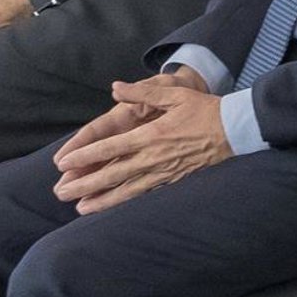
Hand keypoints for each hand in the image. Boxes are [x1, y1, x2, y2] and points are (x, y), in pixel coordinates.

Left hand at [51, 71, 226, 211]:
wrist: (235, 131)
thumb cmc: (205, 110)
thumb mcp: (174, 94)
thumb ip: (142, 92)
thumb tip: (115, 87)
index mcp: (151, 135)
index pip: (111, 148)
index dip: (85, 157)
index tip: (64, 164)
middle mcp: (154, 158)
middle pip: (113, 174)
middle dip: (85, 184)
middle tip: (60, 193)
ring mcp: (164, 172)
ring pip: (127, 190)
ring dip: (102, 200)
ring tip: (80, 209)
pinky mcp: (174, 181)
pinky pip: (145, 194)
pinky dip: (126, 202)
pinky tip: (112, 208)